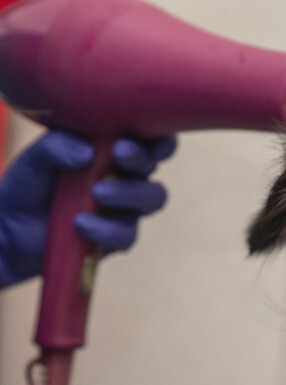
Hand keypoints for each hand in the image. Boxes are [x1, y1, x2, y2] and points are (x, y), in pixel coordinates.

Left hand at [0, 130, 175, 287]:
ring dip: (129, 193)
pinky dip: (106, 229)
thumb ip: (56, 147)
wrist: (12, 229)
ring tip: (98, 193)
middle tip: (119, 153)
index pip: (147, 139)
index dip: (159, 136)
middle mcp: (125, 177)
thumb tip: (88, 153)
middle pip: (152, 166)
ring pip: (151, 198)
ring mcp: (125, 208)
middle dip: (141, 159)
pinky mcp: (117, 237)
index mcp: (111, 150)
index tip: (150, 134)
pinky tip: (81, 223)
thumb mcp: (35, 160)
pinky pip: (127, 234)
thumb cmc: (29, 186)